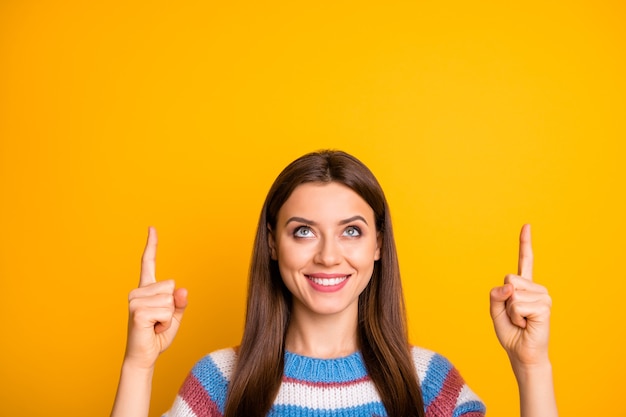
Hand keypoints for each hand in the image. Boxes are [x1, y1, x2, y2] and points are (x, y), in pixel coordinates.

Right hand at [124, 227, 187, 369]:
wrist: (143, 357)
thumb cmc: (157, 336)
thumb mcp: (175, 316)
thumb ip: (179, 302)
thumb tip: (182, 290)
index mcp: (146, 290)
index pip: (148, 263)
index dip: (151, 245)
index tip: (152, 227)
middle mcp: (138, 291)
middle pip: (171, 286)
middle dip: (171, 306)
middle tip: (158, 320)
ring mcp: (135, 300)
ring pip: (170, 300)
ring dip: (168, 316)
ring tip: (155, 325)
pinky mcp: (137, 311)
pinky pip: (166, 311)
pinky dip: (165, 323)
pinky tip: (152, 328)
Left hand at [490, 224, 551, 367]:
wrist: (522, 353)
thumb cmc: (510, 332)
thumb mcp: (495, 310)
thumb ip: (496, 295)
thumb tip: (509, 287)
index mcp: (523, 286)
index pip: (525, 260)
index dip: (525, 243)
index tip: (527, 225)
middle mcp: (535, 288)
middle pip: (508, 279)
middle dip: (504, 299)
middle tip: (514, 315)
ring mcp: (542, 296)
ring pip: (512, 294)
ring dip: (511, 311)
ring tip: (521, 321)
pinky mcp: (544, 306)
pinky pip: (517, 305)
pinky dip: (516, 317)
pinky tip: (526, 324)